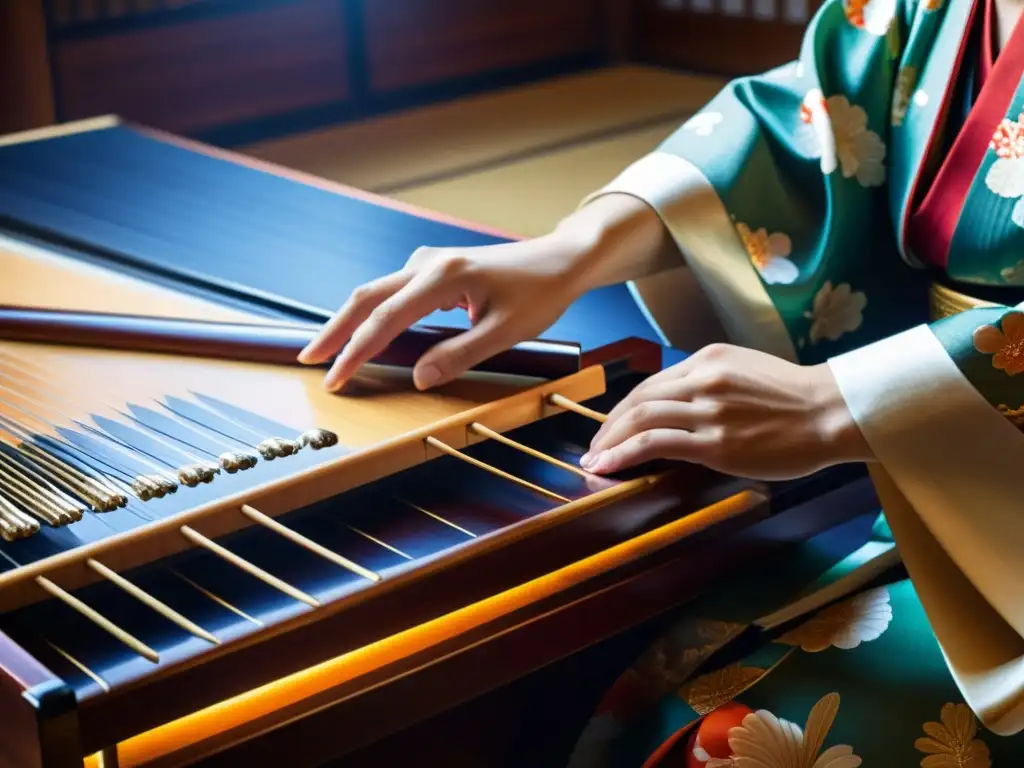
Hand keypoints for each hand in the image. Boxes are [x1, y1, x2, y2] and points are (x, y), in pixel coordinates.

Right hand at [298, 194, 678, 390]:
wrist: (562, 260)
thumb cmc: (541, 293)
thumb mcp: (506, 332)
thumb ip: (460, 356)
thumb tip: (419, 379)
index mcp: (445, 277)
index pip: (387, 318)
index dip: (357, 350)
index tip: (335, 377)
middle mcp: (430, 264)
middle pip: (367, 297)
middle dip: (337, 331)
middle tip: (311, 360)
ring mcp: (430, 264)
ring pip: (377, 292)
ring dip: (351, 321)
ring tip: (330, 352)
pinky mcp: (435, 270)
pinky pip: (393, 292)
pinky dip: (373, 314)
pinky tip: (365, 334)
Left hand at [581, 344, 872, 479]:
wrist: (833, 412)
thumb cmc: (798, 399)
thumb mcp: (747, 373)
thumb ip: (712, 383)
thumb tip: (683, 405)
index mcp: (709, 359)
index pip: (653, 382)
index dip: (626, 405)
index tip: (613, 423)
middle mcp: (702, 379)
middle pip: (638, 398)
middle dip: (609, 424)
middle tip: (594, 444)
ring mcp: (707, 410)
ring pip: (640, 418)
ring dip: (609, 440)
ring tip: (594, 459)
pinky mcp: (714, 442)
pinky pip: (654, 443)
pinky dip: (623, 453)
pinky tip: (607, 465)